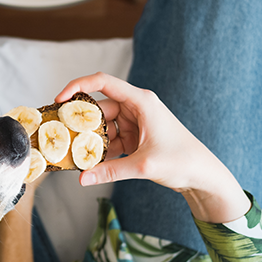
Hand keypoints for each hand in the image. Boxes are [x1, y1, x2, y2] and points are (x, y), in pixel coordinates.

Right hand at [55, 73, 250, 223]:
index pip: (103, 82)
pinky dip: (99, 150)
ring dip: (88, 139)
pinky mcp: (134, 138)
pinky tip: (89, 163)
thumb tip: (82, 179)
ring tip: (71, 152)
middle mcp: (136, 107)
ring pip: (102, 126)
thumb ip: (111, 171)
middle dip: (79, 122)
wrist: (202, 175)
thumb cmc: (182, 161)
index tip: (59, 99)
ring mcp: (134, 123)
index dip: (78, 86)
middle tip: (59, 134)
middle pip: (99, 108)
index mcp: (141, 101)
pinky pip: (109, 140)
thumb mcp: (144, 165)